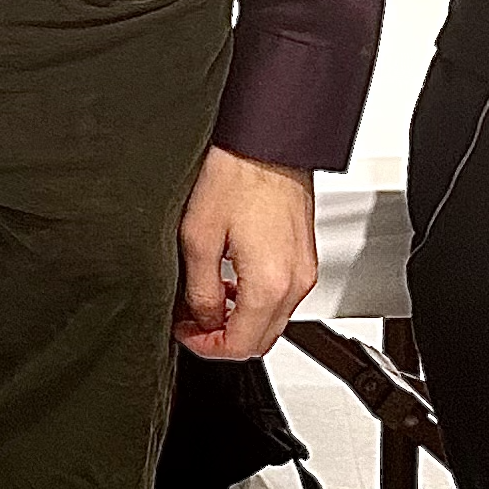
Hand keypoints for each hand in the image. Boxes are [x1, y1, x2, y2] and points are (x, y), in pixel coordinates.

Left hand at [176, 146, 317, 360]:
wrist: (268, 140)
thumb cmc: (237, 174)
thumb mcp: (198, 237)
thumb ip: (200, 290)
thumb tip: (201, 318)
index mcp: (270, 284)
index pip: (241, 346)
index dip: (205, 347)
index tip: (184, 332)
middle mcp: (296, 282)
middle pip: (261, 339)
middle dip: (222, 338)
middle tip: (191, 321)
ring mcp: (304, 269)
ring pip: (272, 319)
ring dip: (239, 319)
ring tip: (205, 299)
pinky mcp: (305, 255)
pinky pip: (282, 295)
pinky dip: (255, 299)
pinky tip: (230, 279)